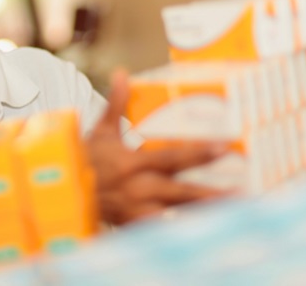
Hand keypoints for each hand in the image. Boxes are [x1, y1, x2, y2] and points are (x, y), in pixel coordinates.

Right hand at [86, 69, 228, 224]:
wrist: (64, 192)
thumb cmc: (86, 159)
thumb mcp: (101, 131)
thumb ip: (116, 104)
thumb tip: (121, 73)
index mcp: (132, 164)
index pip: (171, 158)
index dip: (198, 154)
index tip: (223, 148)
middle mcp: (138, 189)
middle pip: (181, 192)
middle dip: (211, 193)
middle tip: (242, 191)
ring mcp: (136, 211)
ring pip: (177, 216)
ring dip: (204, 215)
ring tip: (233, 216)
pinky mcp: (134, 226)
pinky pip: (164, 231)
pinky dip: (184, 232)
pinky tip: (208, 232)